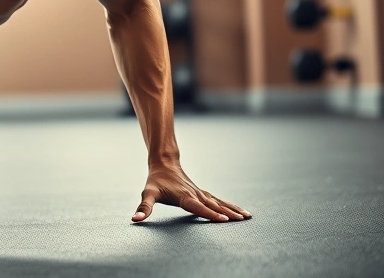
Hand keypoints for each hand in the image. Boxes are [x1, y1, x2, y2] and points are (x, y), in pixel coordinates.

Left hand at [132, 164, 251, 222]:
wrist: (164, 163)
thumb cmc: (155, 181)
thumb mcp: (148, 193)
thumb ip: (143, 207)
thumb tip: (135, 219)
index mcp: (184, 197)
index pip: (199, 207)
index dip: (210, 213)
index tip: (224, 219)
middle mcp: (195, 195)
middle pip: (214, 205)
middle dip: (229, 213)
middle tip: (242, 220)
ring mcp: (201, 193)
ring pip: (220, 202)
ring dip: (234, 209)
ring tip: (248, 217)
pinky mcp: (203, 193)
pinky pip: (219, 200)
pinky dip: (230, 205)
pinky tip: (240, 211)